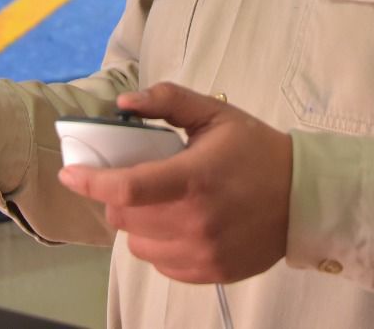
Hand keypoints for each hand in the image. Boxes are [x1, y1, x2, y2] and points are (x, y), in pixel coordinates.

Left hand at [56, 82, 292, 283]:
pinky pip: (161, 265)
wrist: (302, 197)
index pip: (126, 189)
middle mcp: (195, 221)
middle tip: (135, 180)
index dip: (90, 183)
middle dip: (118, 198)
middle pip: (125, 218)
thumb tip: (124, 104)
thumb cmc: (255, 150)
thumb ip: (167, 101)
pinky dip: (158, 245)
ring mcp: (203, 252)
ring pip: (138, 245)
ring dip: (137, 224)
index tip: (70, 174)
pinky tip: (178, 225)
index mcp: (194, 177)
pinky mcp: (210, 273)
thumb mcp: (214, 114)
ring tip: (161, 204)